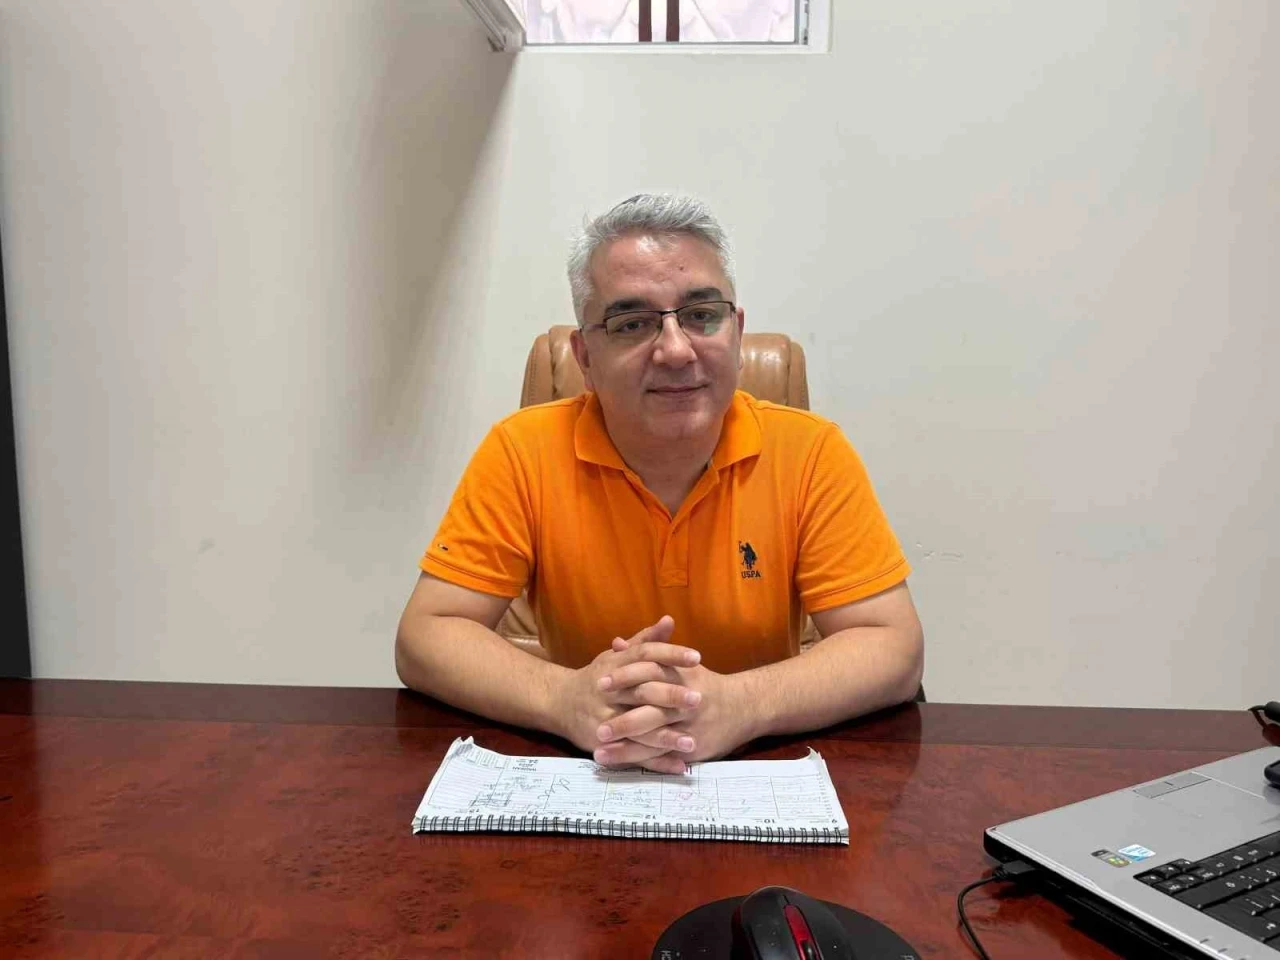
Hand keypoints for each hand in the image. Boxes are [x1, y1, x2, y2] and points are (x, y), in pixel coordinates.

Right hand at [558, 616, 703, 773]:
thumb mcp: (617, 656)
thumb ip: (645, 640)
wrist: (558, 703)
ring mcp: (604, 719)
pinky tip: (679, 765)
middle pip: (642, 691)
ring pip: (638, 727)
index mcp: (615, 665)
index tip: (697, 657)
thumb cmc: (596, 678)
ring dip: (666, 735)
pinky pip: (633, 754)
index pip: (645, 655)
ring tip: (693, 741)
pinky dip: (657, 761)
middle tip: (699, 699)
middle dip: (670, 696)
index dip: (670, 654)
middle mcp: (609, 691)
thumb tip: (670, 621)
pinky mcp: (603, 743)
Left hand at [594, 643, 757, 770]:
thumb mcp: (679, 664)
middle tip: (597, 727)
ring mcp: (690, 727)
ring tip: (600, 751)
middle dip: (623, 721)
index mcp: (680, 676)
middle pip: (651, 710)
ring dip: (626, 747)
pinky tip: (622, 765)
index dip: (624, 678)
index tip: (599, 683)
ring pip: (655, 738)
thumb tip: (616, 644)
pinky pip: (665, 756)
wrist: (744, 707)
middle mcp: (686, 702)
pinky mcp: (694, 747)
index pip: (649, 674)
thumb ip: (647, 653)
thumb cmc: (705, 684)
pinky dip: (643, 761)